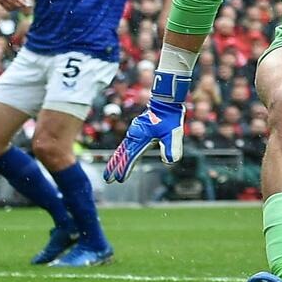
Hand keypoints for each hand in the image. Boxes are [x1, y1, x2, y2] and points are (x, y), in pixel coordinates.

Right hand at [0, 0, 32, 9]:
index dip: (22, 3)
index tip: (27, 4)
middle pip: (14, 4)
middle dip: (20, 6)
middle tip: (25, 6)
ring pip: (10, 7)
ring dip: (16, 8)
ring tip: (20, 6)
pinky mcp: (0, 2)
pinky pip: (7, 8)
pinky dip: (12, 9)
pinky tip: (15, 7)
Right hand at [103, 66, 188, 182]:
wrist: (166, 101)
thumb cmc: (170, 117)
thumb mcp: (174, 133)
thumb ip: (171, 146)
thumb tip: (170, 162)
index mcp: (141, 137)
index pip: (130, 157)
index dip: (125, 169)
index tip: (119, 180)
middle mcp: (134, 135)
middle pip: (121, 154)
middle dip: (114, 167)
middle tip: (107, 180)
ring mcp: (135, 132)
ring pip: (122, 149)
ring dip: (116, 160)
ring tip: (110, 171)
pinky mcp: (137, 129)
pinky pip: (126, 144)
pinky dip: (122, 152)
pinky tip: (122, 156)